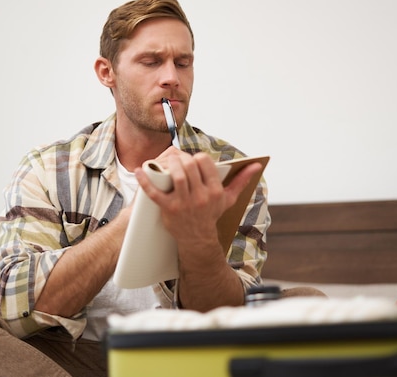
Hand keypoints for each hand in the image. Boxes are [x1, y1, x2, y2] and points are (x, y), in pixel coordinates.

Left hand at [135, 151, 261, 248]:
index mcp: (215, 191)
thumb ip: (242, 180)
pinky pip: (155, 192)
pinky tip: (139, 170)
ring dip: (169, 165)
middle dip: (182, 159)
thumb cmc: (212, 214)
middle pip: (190, 166)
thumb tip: (257, 165)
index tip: (193, 161)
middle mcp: (201, 197)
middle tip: (178, 161)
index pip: (205, 162)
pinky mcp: (169, 209)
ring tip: (166, 163)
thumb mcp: (229, 198)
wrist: (197, 239)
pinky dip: (145, 180)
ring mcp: (184, 204)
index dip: (197, 157)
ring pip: (177, 176)